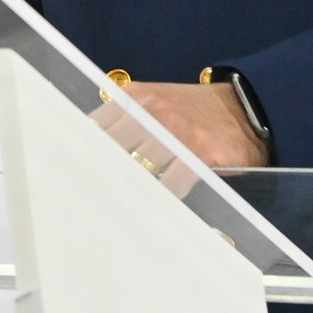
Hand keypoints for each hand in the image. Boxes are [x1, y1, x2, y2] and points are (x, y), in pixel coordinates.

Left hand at [89, 81, 268, 197]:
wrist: (243, 108)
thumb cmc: (191, 111)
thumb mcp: (154, 103)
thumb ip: (125, 119)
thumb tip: (91, 148)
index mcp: (135, 99)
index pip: (96, 124)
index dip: (81, 151)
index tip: (69, 174)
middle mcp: (151, 112)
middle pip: (111, 148)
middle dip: (100, 174)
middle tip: (88, 200)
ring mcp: (175, 131)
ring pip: (139, 167)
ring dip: (129, 190)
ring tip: (115, 213)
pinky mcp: (199, 153)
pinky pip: (172, 182)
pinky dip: (163, 197)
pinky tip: (157, 208)